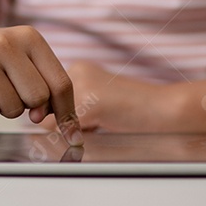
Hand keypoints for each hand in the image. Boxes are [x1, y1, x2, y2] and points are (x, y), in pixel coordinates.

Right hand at [0, 25, 82, 144]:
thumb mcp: (22, 59)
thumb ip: (47, 85)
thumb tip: (64, 123)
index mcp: (29, 37)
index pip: (60, 82)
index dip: (66, 111)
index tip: (72, 134)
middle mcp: (7, 43)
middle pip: (38, 98)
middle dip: (29, 106)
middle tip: (13, 93)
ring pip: (13, 109)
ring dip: (6, 108)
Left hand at [52, 61, 174, 132]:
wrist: (165, 109)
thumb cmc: (134, 110)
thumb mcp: (97, 101)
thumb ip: (70, 106)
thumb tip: (40, 122)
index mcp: (78, 67)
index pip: (47, 97)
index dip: (57, 114)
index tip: (78, 121)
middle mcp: (75, 70)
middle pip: (46, 108)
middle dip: (60, 122)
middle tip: (92, 123)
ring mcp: (81, 86)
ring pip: (52, 120)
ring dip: (69, 130)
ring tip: (100, 123)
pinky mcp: (89, 105)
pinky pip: (66, 130)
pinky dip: (78, 137)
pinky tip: (101, 128)